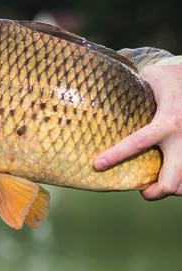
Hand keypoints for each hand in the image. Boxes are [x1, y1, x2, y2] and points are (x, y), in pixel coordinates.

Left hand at [94, 64, 181, 198]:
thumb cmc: (171, 79)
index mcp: (168, 120)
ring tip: (157, 185)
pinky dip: (181, 181)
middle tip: (144, 191)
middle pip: (170, 180)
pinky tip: (173, 177)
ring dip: (170, 188)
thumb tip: (98, 94)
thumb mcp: (151, 78)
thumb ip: (130, 91)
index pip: (138, 142)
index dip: (116, 155)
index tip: (97, 165)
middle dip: (155, 192)